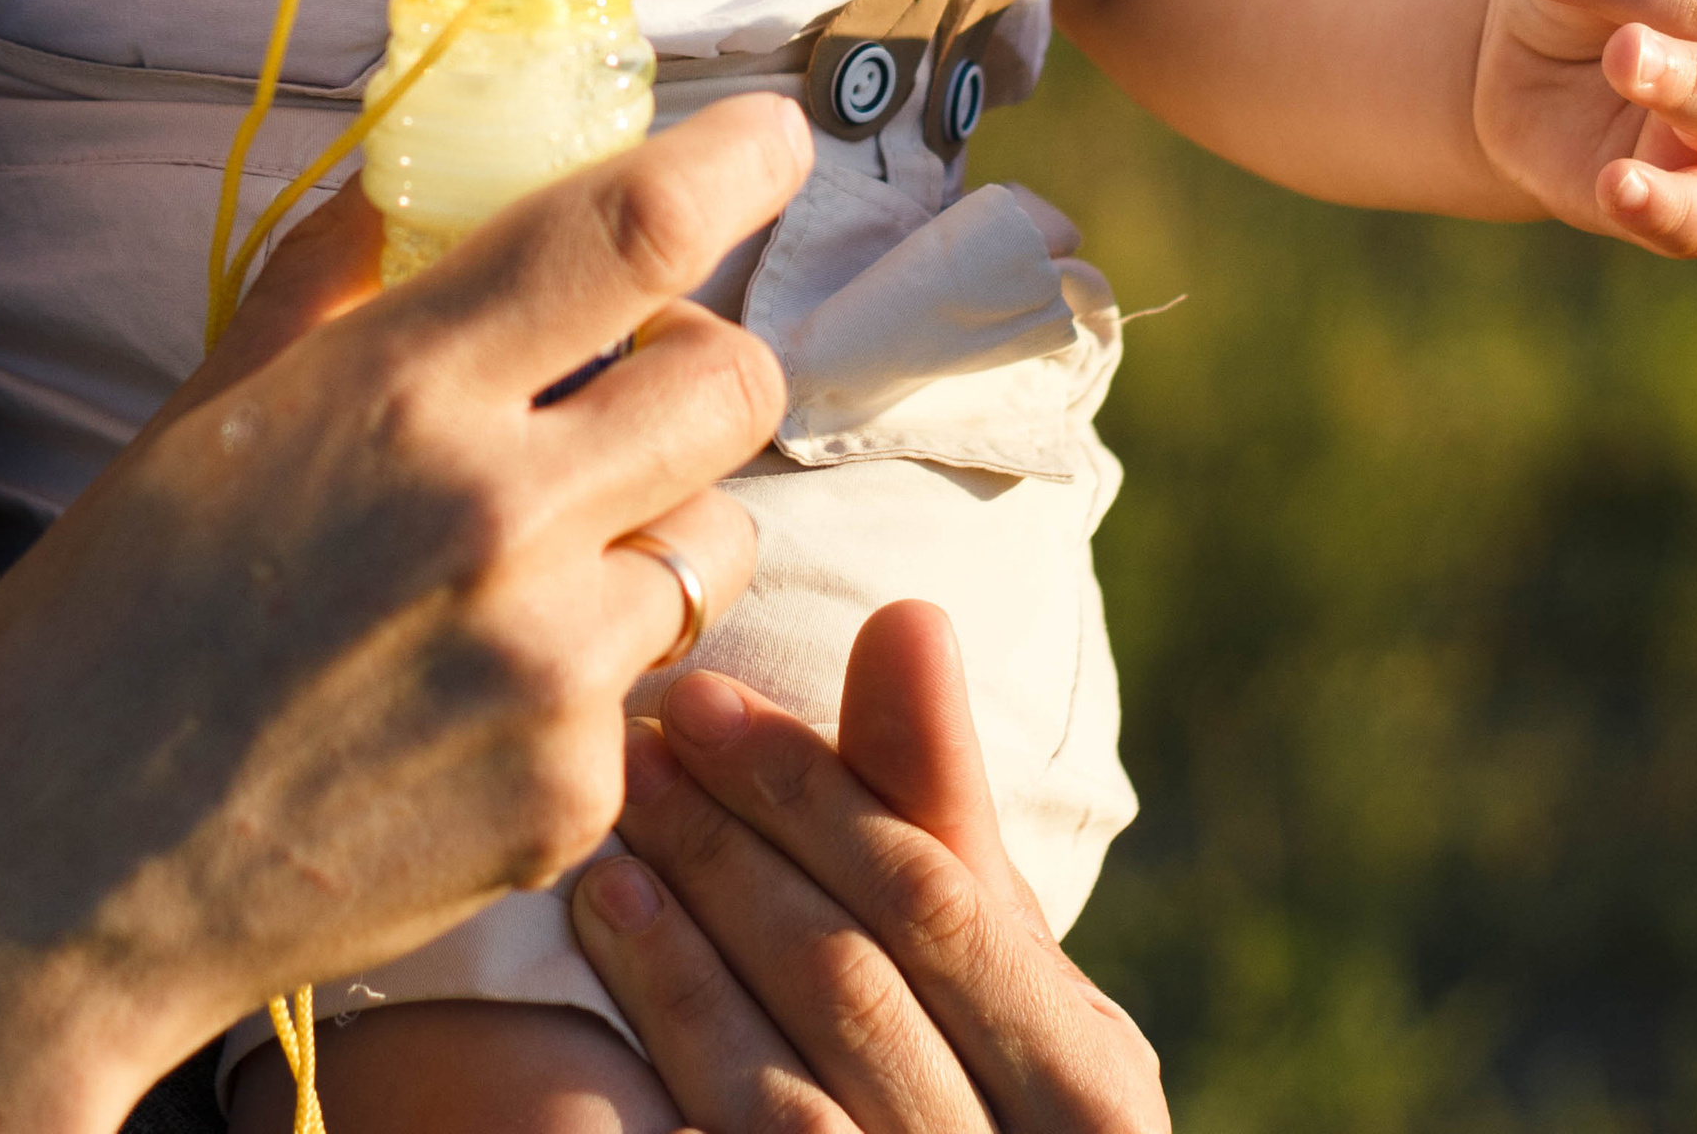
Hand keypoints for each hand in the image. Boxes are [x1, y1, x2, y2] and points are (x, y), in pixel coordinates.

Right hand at [0, 98, 804, 1133]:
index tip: (775, 135)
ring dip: (657, 520)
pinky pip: (648, 687)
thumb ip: (330, 289)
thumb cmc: (99, 633)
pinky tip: (467, 696)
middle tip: (621, 377)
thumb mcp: (200, 419)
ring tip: (528, 558)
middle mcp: (503, 519)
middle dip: (699, 354)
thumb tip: (400, 184)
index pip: (633, 232)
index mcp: (400, 393)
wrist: (45, 888)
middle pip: (732, 378)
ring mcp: (550, 672)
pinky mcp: (570, 798)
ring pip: (715, 539)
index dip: (734, 162)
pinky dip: (591, 673)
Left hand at [574, 601, 1164, 1130]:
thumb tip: (909, 610)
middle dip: (732, 856)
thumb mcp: (997, 973)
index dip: (812, 792)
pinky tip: (601, 989)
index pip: (937, 901)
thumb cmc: (978, 1091)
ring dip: (681, 964)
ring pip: (788, 1097)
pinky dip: (667, 1064)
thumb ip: (942, 811)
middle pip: (854, 986)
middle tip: (634, 754)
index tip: (699, 696)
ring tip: (605, 861)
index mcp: (1094, 1095)